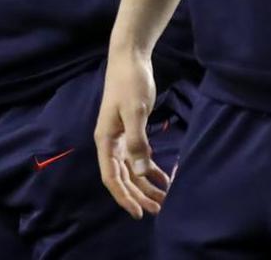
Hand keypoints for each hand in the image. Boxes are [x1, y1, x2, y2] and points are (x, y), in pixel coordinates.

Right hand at [94, 49, 171, 218]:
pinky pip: (140, 157)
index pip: (112, 177)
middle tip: (158, 210)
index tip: (139, 212)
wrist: (130, 58)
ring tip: (164, 199)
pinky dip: (151, 169)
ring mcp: (121, 138)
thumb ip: (137, 141)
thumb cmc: (129, 82)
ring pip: (132, 170)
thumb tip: (141, 172)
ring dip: (146, 185)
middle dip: (139, 195)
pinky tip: (164, 178)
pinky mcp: (132, 131)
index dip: (124, 197)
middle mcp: (111, 143)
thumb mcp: (135, 111)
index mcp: (106, 140)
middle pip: (123, 177)